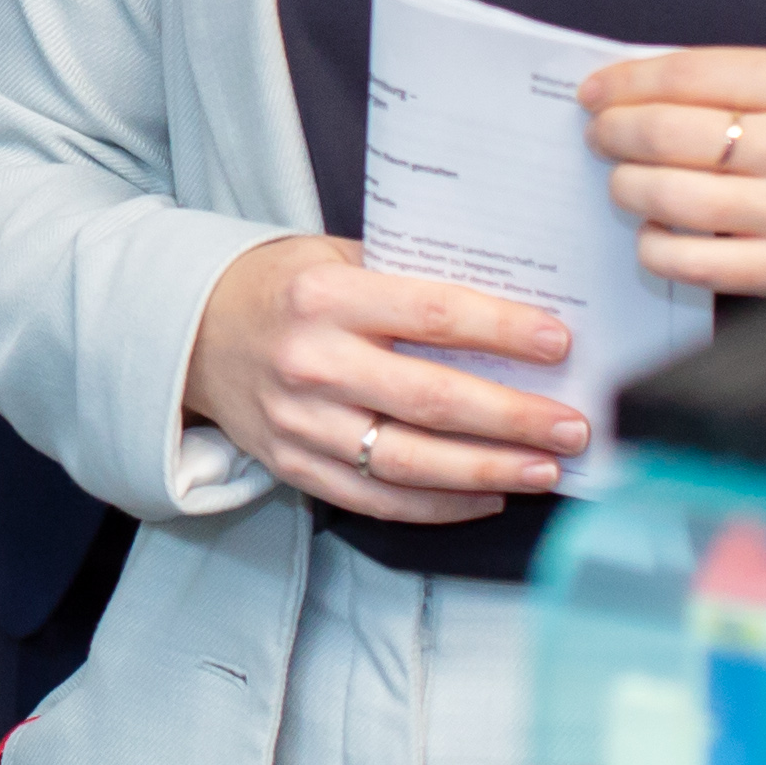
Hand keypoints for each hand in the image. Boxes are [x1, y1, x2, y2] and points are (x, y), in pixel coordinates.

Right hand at [184, 234, 591, 522]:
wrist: (190, 331)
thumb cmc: (282, 288)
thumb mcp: (336, 258)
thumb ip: (407, 281)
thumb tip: (510, 311)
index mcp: (326, 297)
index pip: (434, 315)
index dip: (504, 330)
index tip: (560, 343)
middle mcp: (312, 362)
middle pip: (434, 400)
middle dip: (516, 417)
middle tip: (574, 425)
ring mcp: (302, 423)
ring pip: (414, 462)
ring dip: (492, 470)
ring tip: (548, 469)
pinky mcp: (296, 467)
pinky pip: (380, 500)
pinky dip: (442, 506)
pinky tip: (491, 496)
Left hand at [579, 46, 765, 294]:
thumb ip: (742, 84)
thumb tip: (638, 88)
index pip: (686, 72)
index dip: (624, 81)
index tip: (594, 91)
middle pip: (666, 133)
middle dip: (612, 133)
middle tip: (600, 135)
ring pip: (668, 196)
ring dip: (625, 186)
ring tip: (624, 181)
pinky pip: (691, 261)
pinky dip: (655, 245)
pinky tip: (656, 231)